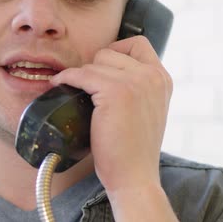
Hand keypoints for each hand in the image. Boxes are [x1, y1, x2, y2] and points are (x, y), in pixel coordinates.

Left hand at [50, 35, 172, 192]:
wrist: (134, 177)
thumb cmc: (134, 150)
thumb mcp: (147, 110)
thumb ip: (138, 88)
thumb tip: (107, 72)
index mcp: (162, 79)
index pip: (138, 44)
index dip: (117, 51)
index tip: (104, 70)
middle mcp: (153, 76)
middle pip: (112, 51)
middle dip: (95, 66)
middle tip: (87, 88)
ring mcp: (136, 82)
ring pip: (95, 63)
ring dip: (81, 76)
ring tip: (74, 91)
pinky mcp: (116, 92)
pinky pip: (82, 74)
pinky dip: (67, 78)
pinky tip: (60, 85)